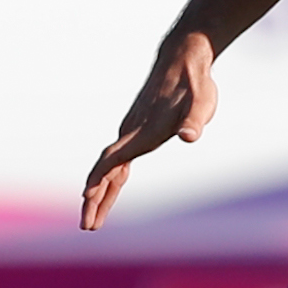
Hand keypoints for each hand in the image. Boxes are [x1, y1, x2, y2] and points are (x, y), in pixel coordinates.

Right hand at [80, 33, 217, 229]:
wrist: (183, 60)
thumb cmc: (194, 85)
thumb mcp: (201, 104)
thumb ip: (193, 122)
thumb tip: (189, 136)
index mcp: (143, 132)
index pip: (113, 160)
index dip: (100, 179)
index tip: (86, 198)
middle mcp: (131, 132)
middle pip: (106, 170)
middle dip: (95, 199)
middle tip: (88, 227)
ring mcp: (132, 131)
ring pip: (110, 166)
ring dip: (100, 192)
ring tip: (94, 219)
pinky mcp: (138, 129)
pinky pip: (118, 159)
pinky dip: (110, 177)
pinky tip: (111, 187)